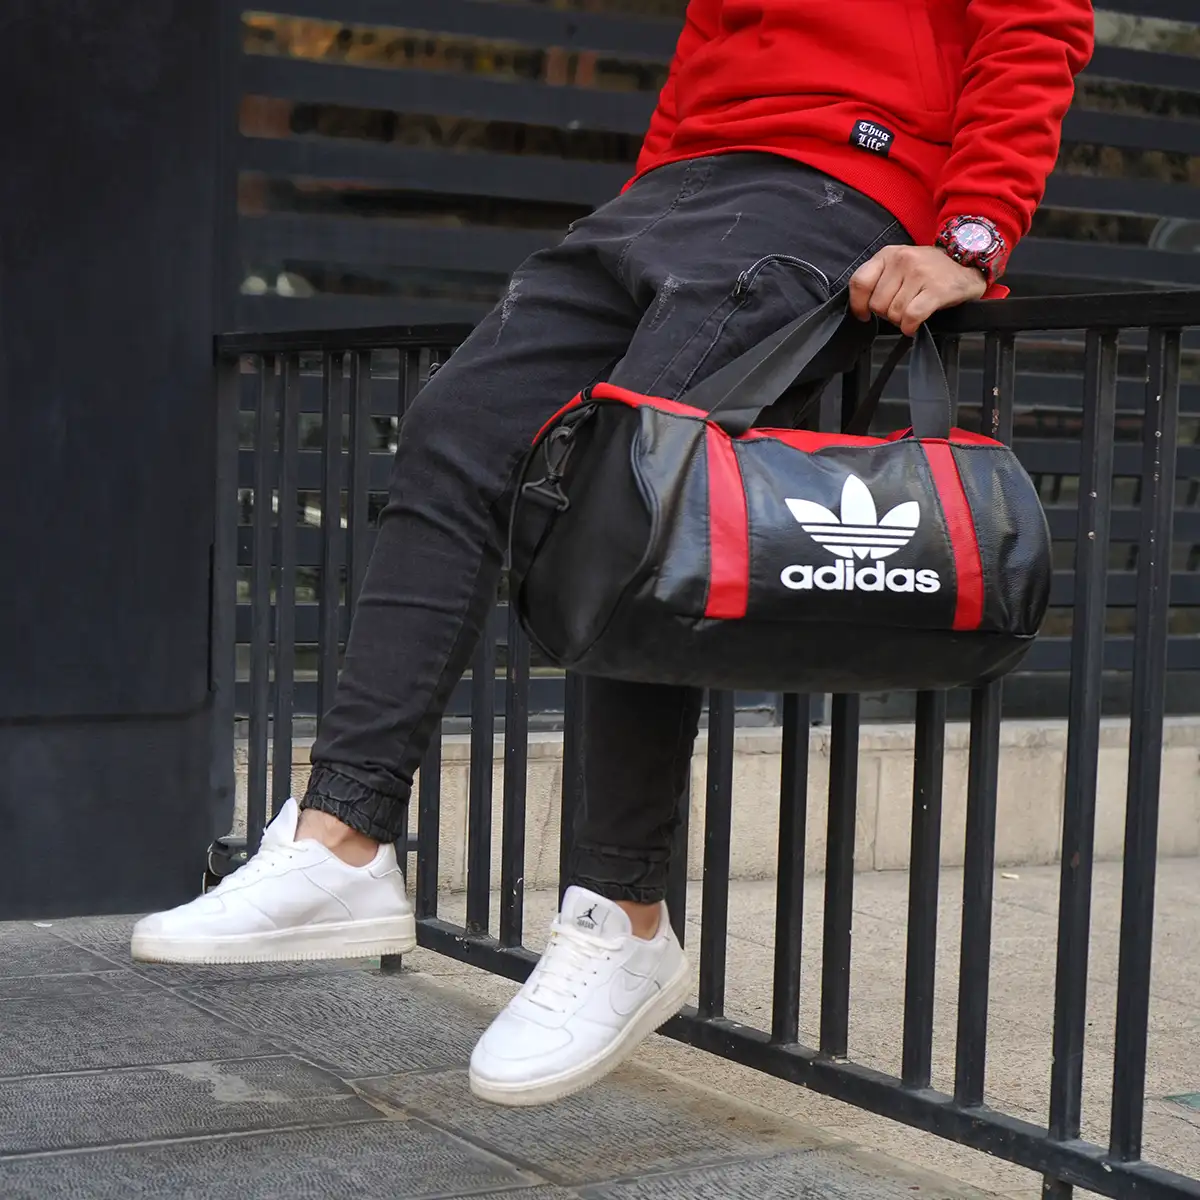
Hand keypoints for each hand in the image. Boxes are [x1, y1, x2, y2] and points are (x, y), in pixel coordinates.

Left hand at [849, 245, 986, 336]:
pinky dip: (910, 326)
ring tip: (912, 311)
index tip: (864, 314)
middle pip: (877, 304)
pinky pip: (911, 316)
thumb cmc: (929, 270)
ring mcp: (920, 273)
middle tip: (901, 308)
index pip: (859, 283)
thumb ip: (879, 280)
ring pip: (894, 313)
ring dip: (901, 320)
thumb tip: (861, 308)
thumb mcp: (900, 265)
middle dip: (886, 314)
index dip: (858, 305)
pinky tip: (914, 325)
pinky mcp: (936, 289)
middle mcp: (902, 260)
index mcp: (888, 254)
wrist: (967, 262)